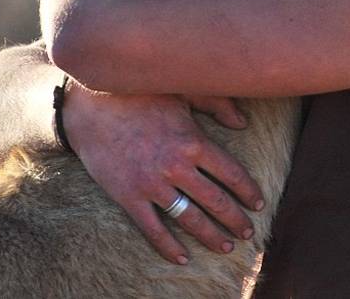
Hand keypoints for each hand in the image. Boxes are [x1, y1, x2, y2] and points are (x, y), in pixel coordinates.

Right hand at [62, 83, 263, 264]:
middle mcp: (176, 166)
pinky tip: (182, 258)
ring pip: (189, 219)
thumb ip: (216, 104)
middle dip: (235, 219)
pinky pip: (153, 229)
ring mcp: (152, 184)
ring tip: (226, 246)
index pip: (231, 173)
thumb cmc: (141, 94)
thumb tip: (243, 122)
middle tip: (248, 232)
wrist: (91, 106)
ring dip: (210, 236)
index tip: (258, 204)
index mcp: (193, 141)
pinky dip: (168, 247)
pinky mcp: (129, 196)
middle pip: (215, 201)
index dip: (248, 191)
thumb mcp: (182, 92)